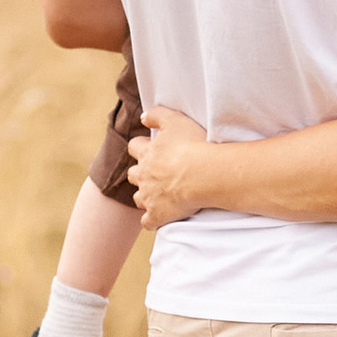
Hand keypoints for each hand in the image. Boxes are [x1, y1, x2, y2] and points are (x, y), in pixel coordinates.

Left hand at [128, 105, 212, 223]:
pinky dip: (152, 220)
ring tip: (159, 196)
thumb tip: (143, 117)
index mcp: (147, 153)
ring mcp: (149, 197)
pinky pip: (148, 222)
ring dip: (145, 196)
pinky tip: (160, 218)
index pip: (134, 147)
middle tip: (156, 173)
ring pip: (138, 198)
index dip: (142, 147)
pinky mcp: (157, 215)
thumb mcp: (175, 120)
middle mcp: (144, 175)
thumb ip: (157, 114)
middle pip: (133, 175)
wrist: (203, 174)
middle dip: (141, 173)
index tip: (152, 148)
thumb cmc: (193, 145)